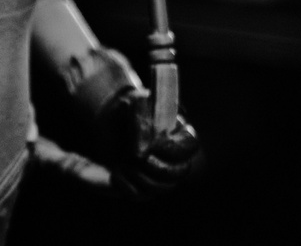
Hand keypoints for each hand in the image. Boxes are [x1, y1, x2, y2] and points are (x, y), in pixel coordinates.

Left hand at [88, 86, 202, 198]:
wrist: (110, 121)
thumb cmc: (128, 109)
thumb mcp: (134, 106)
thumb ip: (142, 124)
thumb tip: (141, 154)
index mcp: (181, 133)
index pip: (190, 146)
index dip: (172, 148)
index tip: (152, 143)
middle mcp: (177, 157)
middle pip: (179, 172)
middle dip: (156, 166)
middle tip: (134, 156)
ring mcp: (162, 174)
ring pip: (161, 187)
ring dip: (138, 175)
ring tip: (123, 161)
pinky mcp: (145, 186)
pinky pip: (141, 195)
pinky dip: (126, 185)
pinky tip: (116, 172)